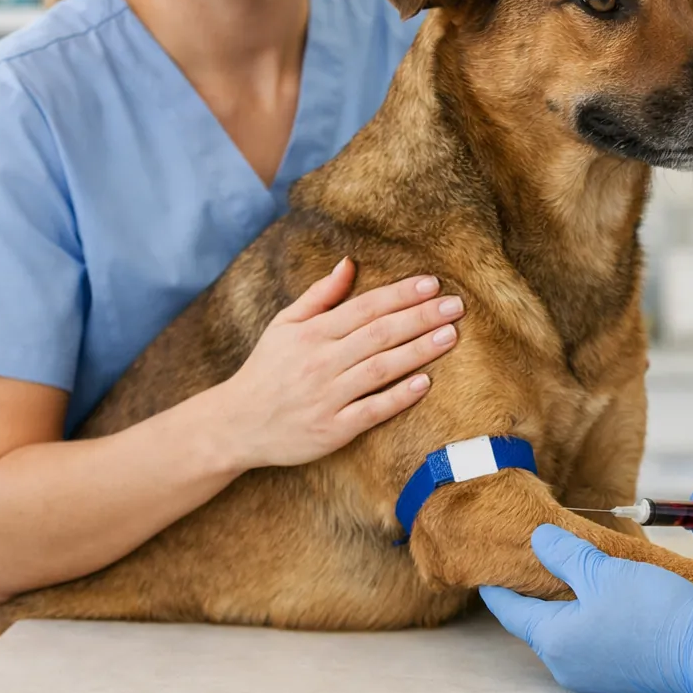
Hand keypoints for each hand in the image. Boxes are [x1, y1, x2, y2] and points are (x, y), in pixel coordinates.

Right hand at [219, 257, 461, 469]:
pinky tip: (425, 383)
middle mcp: (320, 362)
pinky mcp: (331, 430)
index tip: (432, 284)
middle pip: (379, 335)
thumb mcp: (284, 325)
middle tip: (457, 306)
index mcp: (311, 334)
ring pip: (380, 369)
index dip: (400, 295)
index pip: (364, 308)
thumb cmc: (267, 369)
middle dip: (420, 317)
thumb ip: (319, 295)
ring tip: (451, 335)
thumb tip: (350, 262)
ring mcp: (326, 397)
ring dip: (418, 351)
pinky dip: (397, 397)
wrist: (235, 424)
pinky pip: (371, 411)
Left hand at [479, 525, 692, 692]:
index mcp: (554, 640)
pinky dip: (588, 620)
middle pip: (537, 623)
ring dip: (565, 606)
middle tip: (532, 564)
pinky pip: (590, 644)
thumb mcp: (605, 572)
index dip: (498, 586)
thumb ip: (566, 555)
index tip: (486, 570)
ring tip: (571, 576)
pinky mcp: (618, 678)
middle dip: (534, 593)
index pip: (510, 611)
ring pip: (566, 633)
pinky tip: (604, 600)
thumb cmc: (656, 613)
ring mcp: (592, 676)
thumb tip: (537, 538)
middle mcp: (566, 665)